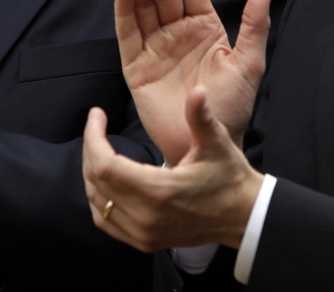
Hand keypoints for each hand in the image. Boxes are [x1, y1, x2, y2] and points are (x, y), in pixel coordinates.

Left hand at [82, 87, 262, 252]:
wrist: (242, 217)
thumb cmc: (229, 177)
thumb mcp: (217, 144)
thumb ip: (201, 117)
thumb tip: (197, 91)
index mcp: (159, 191)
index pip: (104, 165)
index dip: (93, 137)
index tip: (97, 115)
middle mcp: (146, 217)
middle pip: (95, 181)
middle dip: (91, 148)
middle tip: (97, 126)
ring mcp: (143, 234)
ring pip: (97, 202)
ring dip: (91, 172)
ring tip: (99, 147)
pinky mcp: (144, 242)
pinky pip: (106, 221)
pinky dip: (98, 199)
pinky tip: (105, 180)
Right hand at [116, 0, 271, 164]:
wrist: (207, 144)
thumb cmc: (231, 108)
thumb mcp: (249, 64)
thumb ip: (254, 26)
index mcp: (204, 29)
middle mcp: (177, 33)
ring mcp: (155, 48)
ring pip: (145, 9)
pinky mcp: (136, 67)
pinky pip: (128, 35)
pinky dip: (125, 12)